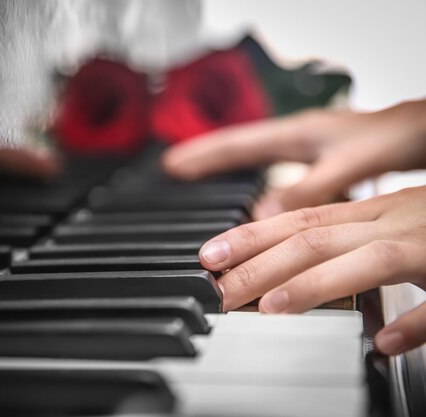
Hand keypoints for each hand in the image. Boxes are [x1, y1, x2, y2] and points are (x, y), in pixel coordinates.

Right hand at [162, 100, 425, 218]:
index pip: (237, 144)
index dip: (203, 156)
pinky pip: (272, 170)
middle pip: (237, 147)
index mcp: (297, 135)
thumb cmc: (393, 138)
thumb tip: (263, 214)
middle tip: (171, 169)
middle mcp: (295, 138)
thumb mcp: (351, 166)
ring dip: (224, 169)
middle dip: (203, 158)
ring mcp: (305, 148)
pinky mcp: (317, 161)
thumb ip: (309, 188)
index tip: (172, 166)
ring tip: (197, 179)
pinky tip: (250, 195)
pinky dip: (252, 182)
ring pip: (253, 158)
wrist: (421, 130)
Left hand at [199, 186, 425, 354]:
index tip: (211, 256)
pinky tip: (383, 343)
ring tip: (272, 309)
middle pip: (317, 237)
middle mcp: (396, 220)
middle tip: (221, 291)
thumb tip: (290, 268)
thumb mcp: (390, 226)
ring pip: (369, 260)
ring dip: (317, 284)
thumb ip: (345, 241)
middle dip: (261, 263)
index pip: (300, 218)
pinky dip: (415, 322)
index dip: (251, 236)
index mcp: (375, 211)